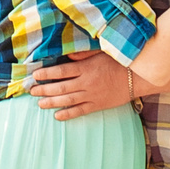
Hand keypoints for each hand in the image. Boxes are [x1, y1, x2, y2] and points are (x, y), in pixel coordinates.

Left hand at [31, 49, 146, 120]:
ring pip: (68, 101)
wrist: (138, 77)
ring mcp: (92, 95)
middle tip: (32, 91)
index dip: (47, 74)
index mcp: (86, 68)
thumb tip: (66, 56)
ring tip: (39, 104)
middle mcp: (87, 82)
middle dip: (45, 89)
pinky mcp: (98, 105)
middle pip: (61, 87)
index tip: (35, 75)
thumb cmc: (119, 61)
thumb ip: (82, 55)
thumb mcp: (100, 52)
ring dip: (52, 102)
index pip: (61, 71)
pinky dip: (68, 114)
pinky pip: (81, 111)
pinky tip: (57, 116)